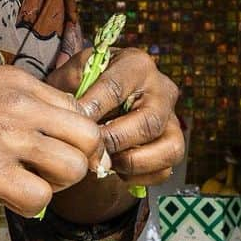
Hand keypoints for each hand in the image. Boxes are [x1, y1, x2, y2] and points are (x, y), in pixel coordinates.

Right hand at [0, 66, 106, 217]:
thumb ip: (10, 101)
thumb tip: (38, 126)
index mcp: (16, 82)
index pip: (77, 109)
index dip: (73, 137)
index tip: (56, 152)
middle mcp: (19, 105)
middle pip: (88, 138)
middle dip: (76, 162)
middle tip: (48, 173)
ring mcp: (4, 137)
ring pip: (72, 169)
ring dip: (55, 186)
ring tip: (26, 186)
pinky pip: (38, 197)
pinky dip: (30, 205)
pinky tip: (7, 198)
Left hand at [47, 46, 183, 188]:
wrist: (101, 102)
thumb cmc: (85, 86)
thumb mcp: (72, 75)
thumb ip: (68, 84)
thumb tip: (73, 111)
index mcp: (136, 65)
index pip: (115, 89)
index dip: (91, 111)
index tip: (72, 125)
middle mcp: (162, 90)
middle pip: (148, 122)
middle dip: (114, 141)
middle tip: (89, 150)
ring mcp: (172, 119)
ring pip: (168, 148)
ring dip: (131, 162)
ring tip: (105, 161)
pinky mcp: (172, 145)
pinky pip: (165, 169)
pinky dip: (139, 176)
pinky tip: (116, 170)